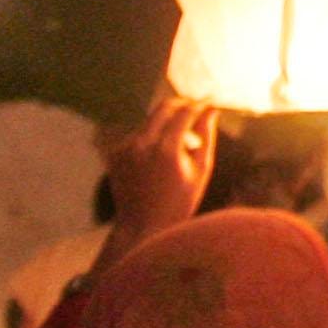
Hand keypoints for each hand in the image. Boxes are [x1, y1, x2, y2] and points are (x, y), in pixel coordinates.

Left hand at [103, 95, 217, 253]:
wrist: (141, 227)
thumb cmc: (179, 203)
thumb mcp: (200, 171)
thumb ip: (206, 137)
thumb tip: (211, 110)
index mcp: (166, 149)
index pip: (185, 112)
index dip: (199, 104)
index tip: (209, 100)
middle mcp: (142, 143)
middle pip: (163, 107)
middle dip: (181, 105)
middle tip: (195, 109)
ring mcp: (125, 148)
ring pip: (150, 121)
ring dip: (166, 124)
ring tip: (179, 147)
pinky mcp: (115, 153)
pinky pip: (137, 135)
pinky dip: (150, 138)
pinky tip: (158, 159)